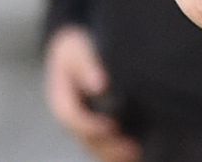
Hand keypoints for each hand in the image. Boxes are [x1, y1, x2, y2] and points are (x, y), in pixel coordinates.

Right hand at [44, 25, 140, 161]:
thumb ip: (86, 64)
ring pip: (96, 146)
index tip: (112, 126)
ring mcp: (83, 125)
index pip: (71, 117)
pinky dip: (119, 151)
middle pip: (86, 139)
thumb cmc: (77, 49)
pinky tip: (140, 151)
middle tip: (134, 149)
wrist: (76, 52)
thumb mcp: (77, 50)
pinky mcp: (97, 127)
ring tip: (139, 154)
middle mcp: (71, 118)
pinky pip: (105, 144)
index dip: (90, 125)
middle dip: (108, 146)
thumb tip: (101, 84)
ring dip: (115, 153)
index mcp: (61, 99)